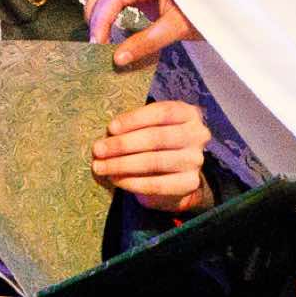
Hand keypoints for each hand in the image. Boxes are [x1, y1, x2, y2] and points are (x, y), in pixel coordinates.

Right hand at [86, 0, 201, 67]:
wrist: (228, 6)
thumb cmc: (207, 11)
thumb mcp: (176, 28)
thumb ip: (146, 42)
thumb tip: (117, 58)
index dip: (101, 19)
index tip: (97, 45)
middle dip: (95, 15)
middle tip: (96, 45)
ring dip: (100, 14)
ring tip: (100, 40)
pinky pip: (118, 0)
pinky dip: (110, 15)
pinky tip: (110, 33)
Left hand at [91, 100, 211, 212]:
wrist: (176, 174)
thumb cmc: (157, 142)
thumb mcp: (151, 126)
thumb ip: (136, 125)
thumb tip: (110, 132)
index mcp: (188, 113)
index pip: (162, 112)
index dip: (134, 119)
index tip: (110, 128)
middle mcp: (197, 135)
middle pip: (156, 138)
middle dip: (123, 144)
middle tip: (98, 150)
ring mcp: (196, 160)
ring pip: (154, 161)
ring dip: (122, 164)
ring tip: (101, 166)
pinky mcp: (189, 183)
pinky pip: (156, 184)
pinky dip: (132, 182)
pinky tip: (115, 179)